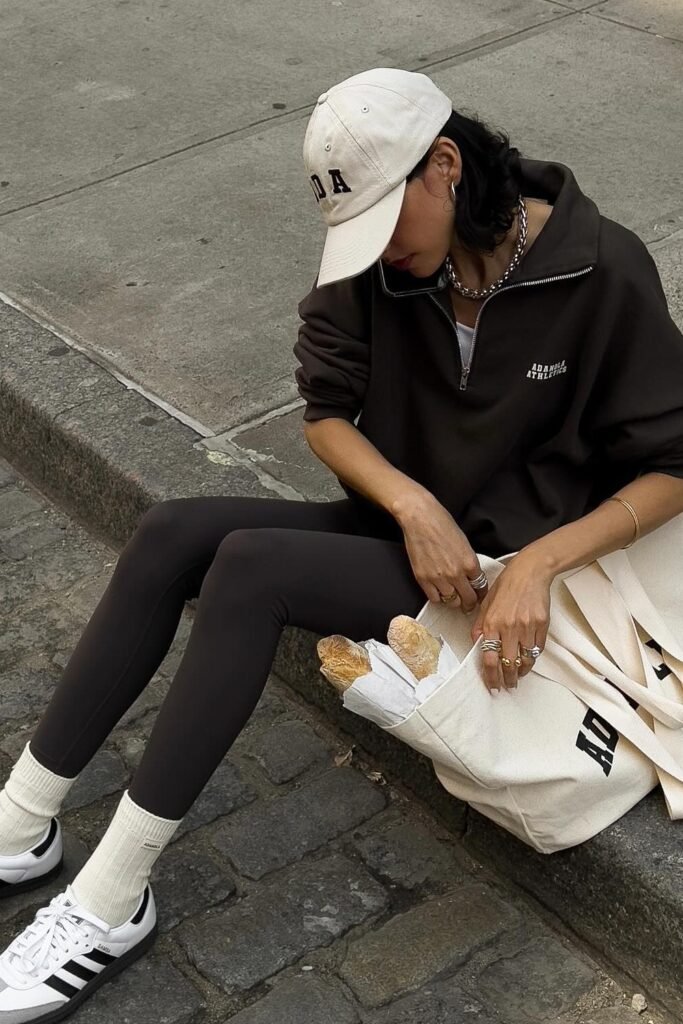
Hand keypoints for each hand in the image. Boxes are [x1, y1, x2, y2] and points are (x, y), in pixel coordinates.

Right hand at [395, 492, 487, 610]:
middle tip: (468, 604)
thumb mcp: (464, 543)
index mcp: (470, 563)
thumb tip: (470, 576)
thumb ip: (468, 562)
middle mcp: (456, 573)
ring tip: (453, 595)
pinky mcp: (423, 579)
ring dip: (453, 600)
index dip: (480, 593)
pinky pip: (434, 598)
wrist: (420, 518)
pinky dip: (438, 597)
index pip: (481, 587)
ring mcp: (438, 578)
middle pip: (468, 599)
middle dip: (469, 603)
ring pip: (451, 602)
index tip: (478, 595)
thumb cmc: (441, 524)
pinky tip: (440, 591)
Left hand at [470, 552, 552, 691]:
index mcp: (492, 623)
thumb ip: (480, 625)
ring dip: (521, 672)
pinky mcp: (541, 625)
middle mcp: (509, 628)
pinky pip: (537, 649)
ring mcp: (527, 627)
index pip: (489, 658)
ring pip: (525, 660)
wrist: (530, 572)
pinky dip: (532, 658)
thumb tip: (476, 644)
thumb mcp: (486, 603)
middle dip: (507, 680)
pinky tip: (527, 660)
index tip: (492, 685)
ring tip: (517, 676)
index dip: (491, 676)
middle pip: (508, 664)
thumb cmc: (507, 585)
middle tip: (507, 686)